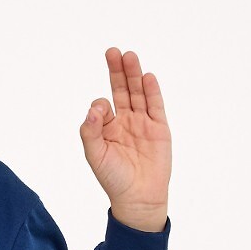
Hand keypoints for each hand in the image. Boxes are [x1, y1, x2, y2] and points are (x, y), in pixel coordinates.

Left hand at [79, 47, 170, 231]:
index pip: (103, 106)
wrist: (139, 198)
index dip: (100, 105)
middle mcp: (125, 122)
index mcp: (107, 128)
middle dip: (117, 71)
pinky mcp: (159, 128)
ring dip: (134, 75)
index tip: (101, 112)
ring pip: (138, 93)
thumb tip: (93, 108)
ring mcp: (143, 123)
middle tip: (113, 51)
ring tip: (129, 55)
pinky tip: (147, 77)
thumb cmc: (114, 179)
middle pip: (121, 90)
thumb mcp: (95, 155)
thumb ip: (90, 131)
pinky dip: (152, 91)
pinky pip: (155, 106)